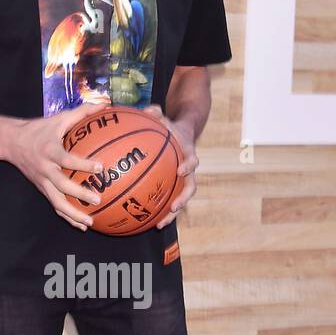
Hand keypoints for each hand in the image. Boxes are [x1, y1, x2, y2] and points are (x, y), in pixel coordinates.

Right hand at [2, 97, 110, 230]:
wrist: (11, 143)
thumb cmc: (39, 129)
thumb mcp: (58, 119)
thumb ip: (82, 112)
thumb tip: (105, 105)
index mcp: (49, 150)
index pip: (66, 159)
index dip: (83, 164)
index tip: (100, 167)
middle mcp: (45, 168)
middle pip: (61, 185)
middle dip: (78, 194)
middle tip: (97, 200)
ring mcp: (42, 181)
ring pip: (56, 202)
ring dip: (72, 214)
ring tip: (90, 223)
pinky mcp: (41, 189)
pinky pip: (55, 206)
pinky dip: (67, 217)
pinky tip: (81, 225)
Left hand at [141, 104, 197, 228]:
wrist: (180, 134)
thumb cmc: (169, 126)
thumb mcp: (164, 117)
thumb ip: (156, 113)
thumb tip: (148, 109)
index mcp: (188, 154)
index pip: (193, 161)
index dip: (188, 166)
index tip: (181, 171)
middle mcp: (188, 171)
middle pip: (190, 189)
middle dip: (182, 200)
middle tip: (173, 208)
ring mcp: (182, 181)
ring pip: (180, 200)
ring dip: (171, 214)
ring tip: (158, 225)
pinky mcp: (173, 187)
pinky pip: (167, 201)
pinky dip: (157, 211)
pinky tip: (143, 220)